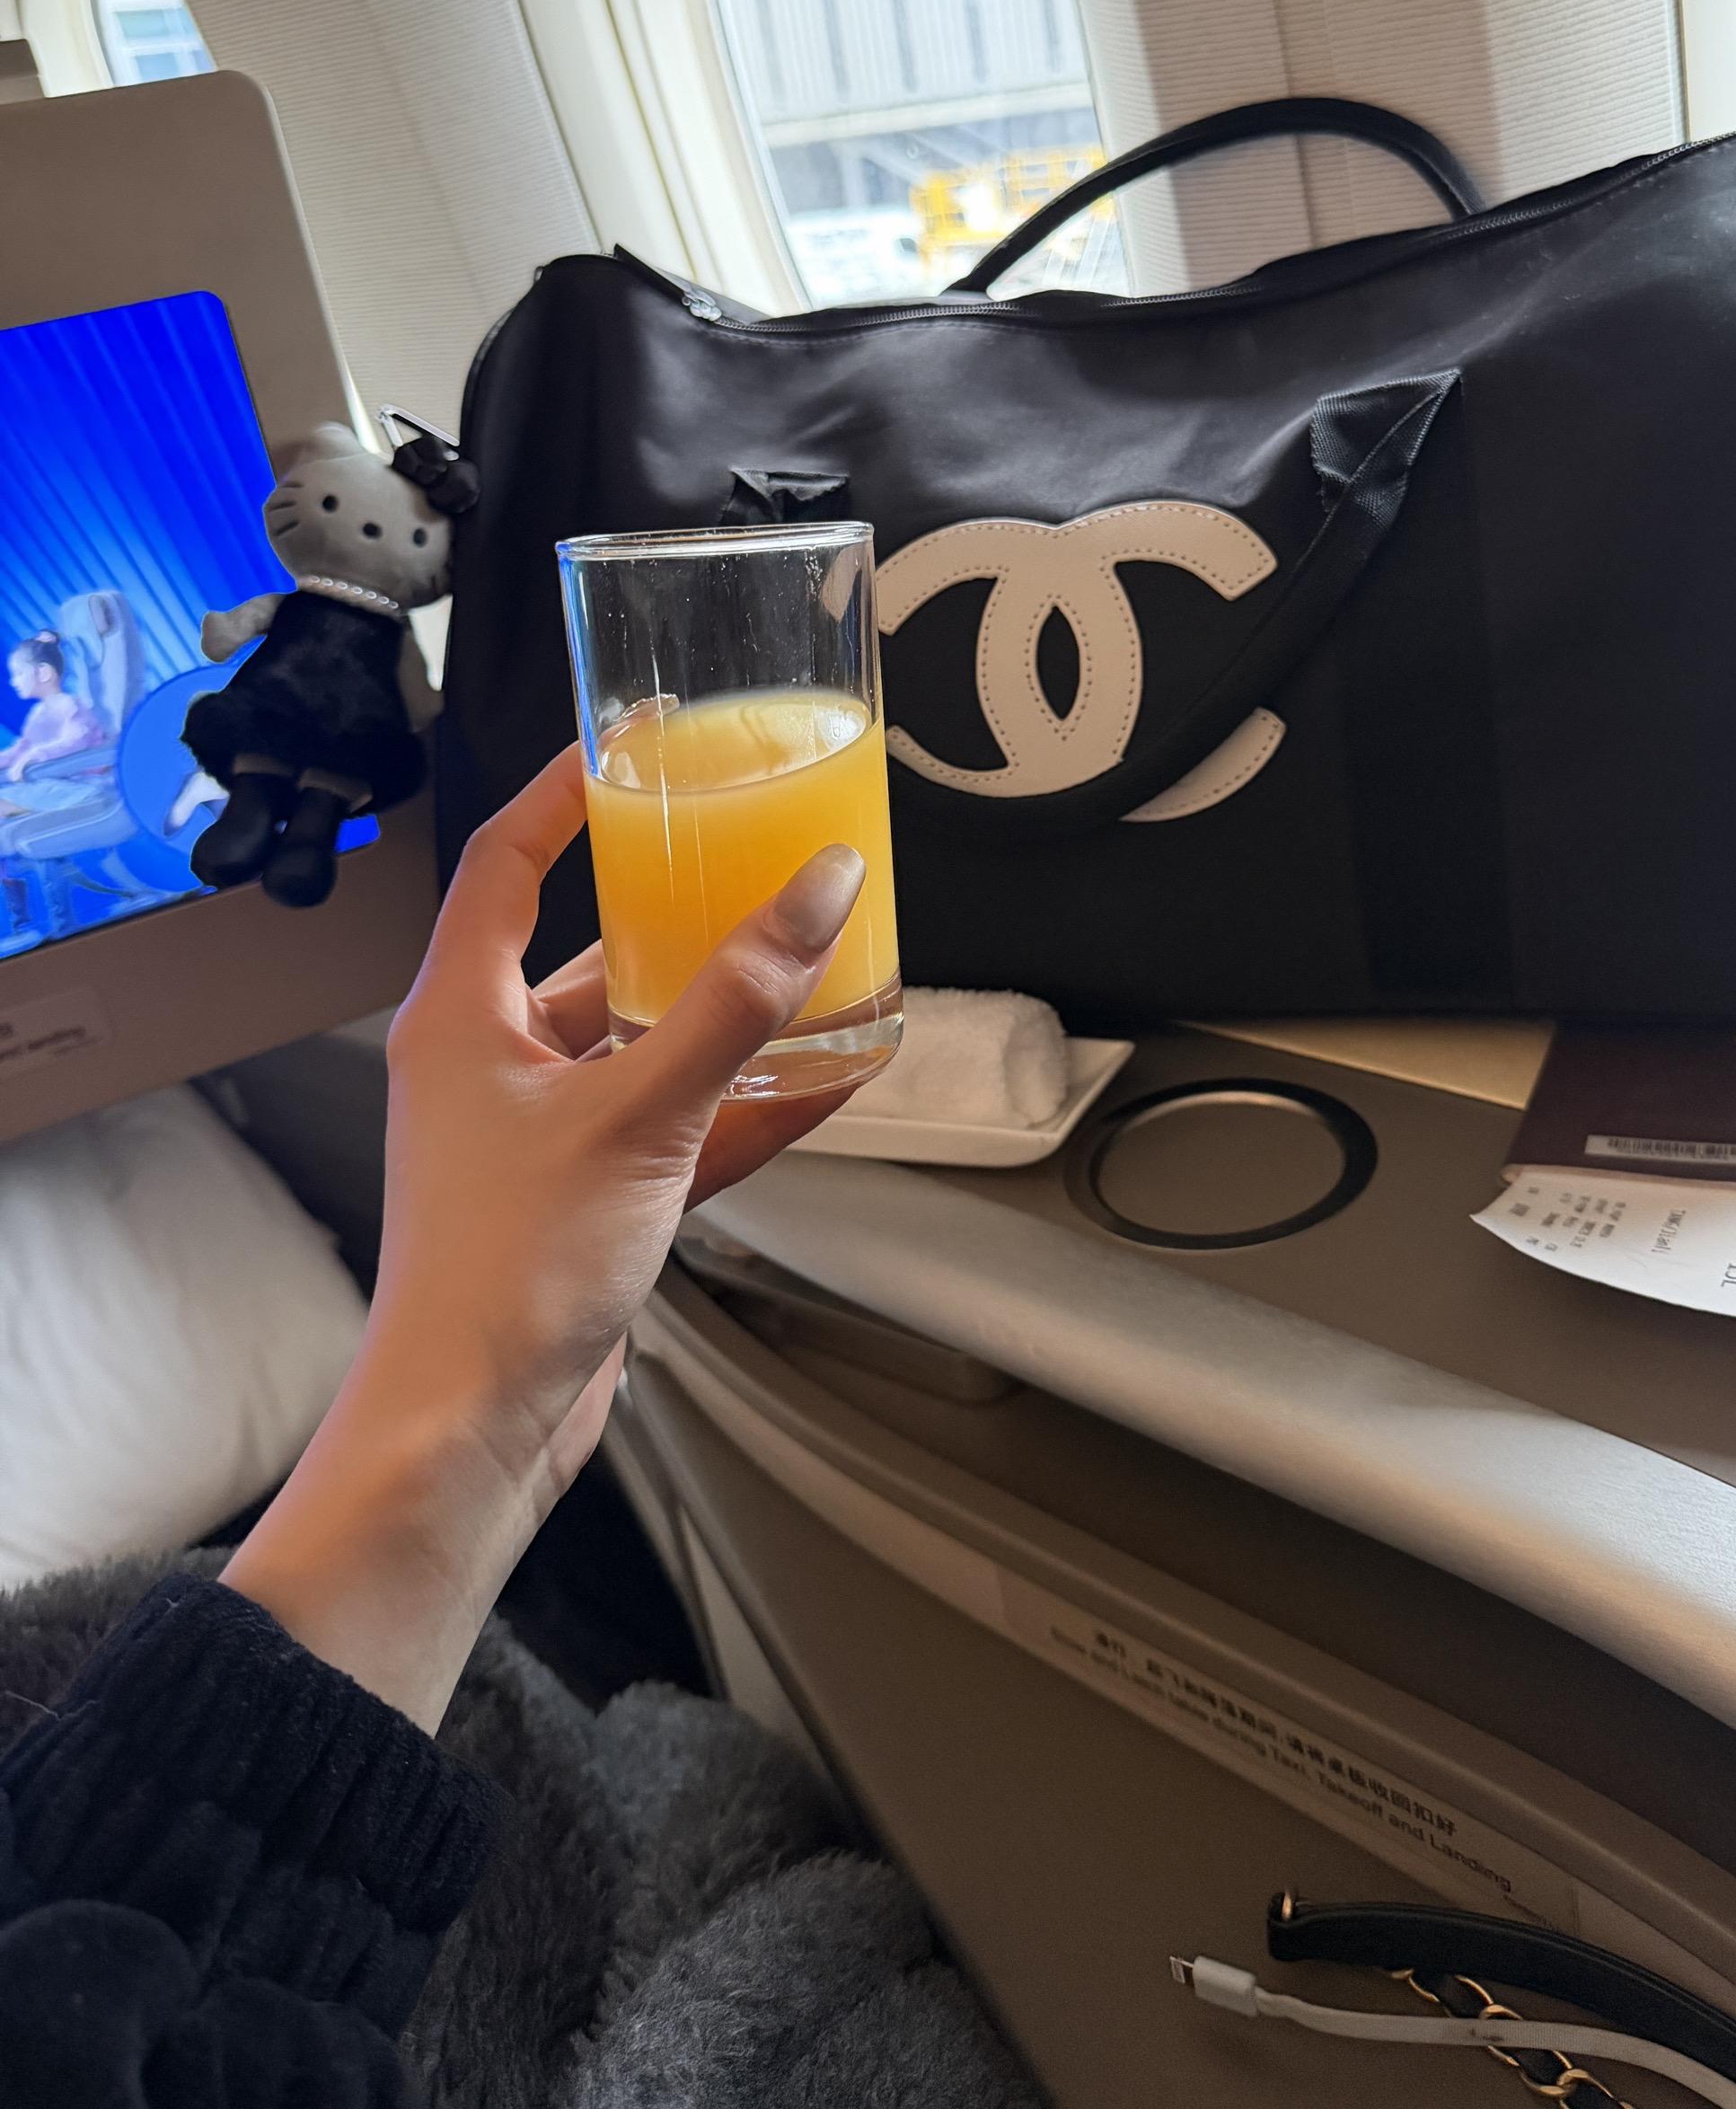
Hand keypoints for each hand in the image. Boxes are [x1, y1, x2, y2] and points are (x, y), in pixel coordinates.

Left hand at [224, 747, 864, 1727]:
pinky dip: (742, 1109)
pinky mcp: (584, 1205)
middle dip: (677, 917)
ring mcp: (538, 1138)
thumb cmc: (509, 1267)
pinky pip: (673, 1129)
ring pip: (643, 1049)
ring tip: (815, 968)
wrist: (471, 1431)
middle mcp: (491, 1064)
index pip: (503, 864)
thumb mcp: (637, 1115)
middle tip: (754, 863)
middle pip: (588, 957)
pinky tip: (829, 1084)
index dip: (562, 796)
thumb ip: (735, 1007)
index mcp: (462, 1016)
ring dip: (725, 1020)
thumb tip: (818, 893)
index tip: (630, 747)